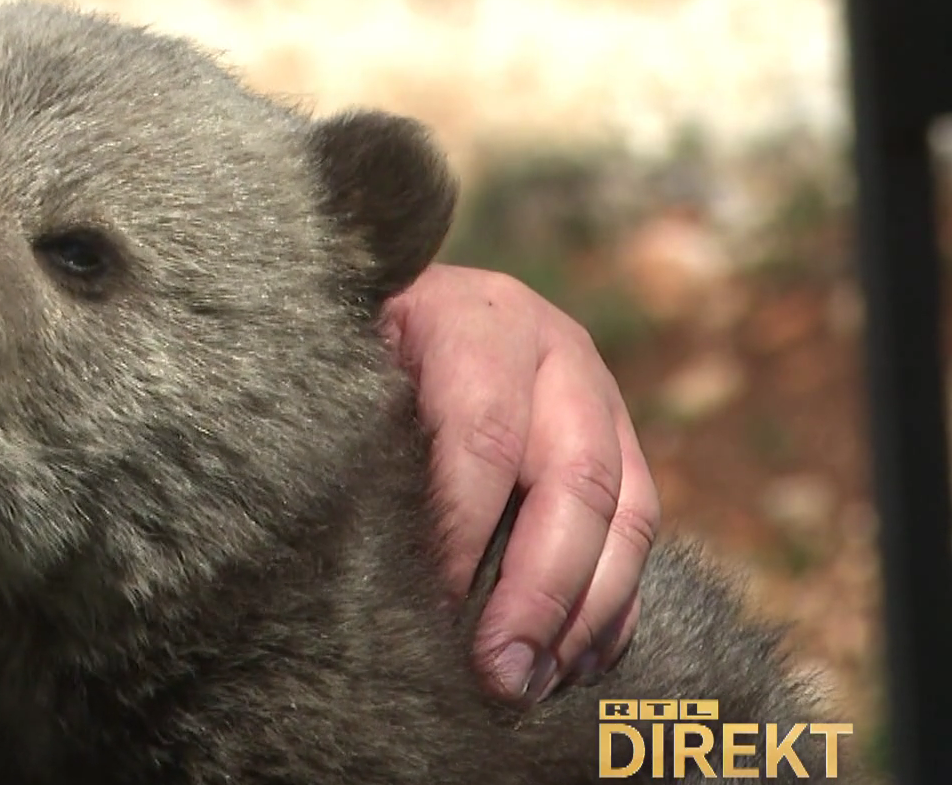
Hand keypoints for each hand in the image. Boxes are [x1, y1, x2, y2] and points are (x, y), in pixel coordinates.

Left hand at [382, 264, 660, 702]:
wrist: (401, 304)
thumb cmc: (355, 350)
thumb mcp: (343, 365)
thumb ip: (355, 435)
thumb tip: (355, 553)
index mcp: (476, 322)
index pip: (483, 434)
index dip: (464, 531)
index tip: (434, 612)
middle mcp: (554, 350)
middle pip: (575, 479)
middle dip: (541, 591)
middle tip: (500, 674)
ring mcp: (600, 395)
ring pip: (628, 512)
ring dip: (587, 612)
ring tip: (536, 681)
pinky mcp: (624, 444)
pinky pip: (642, 532)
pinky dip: (615, 606)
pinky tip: (577, 664)